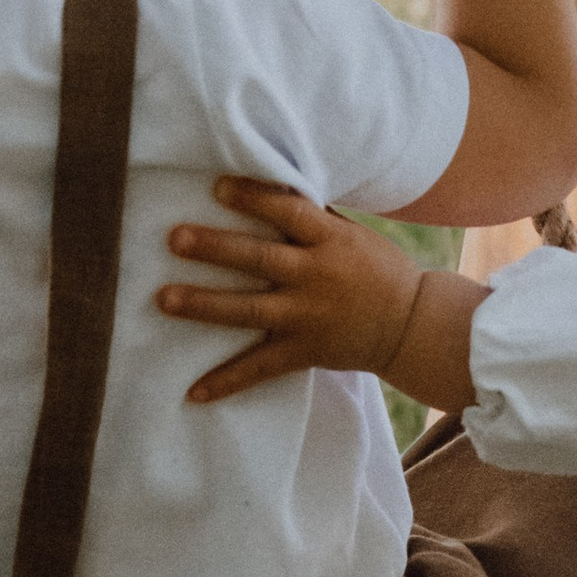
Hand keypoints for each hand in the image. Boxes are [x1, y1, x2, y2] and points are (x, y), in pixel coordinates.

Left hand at [158, 178, 481, 409]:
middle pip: (259, 259)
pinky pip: (260, 369)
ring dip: (204, 304)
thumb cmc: (378, 269)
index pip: (288, 211)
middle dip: (215, 248)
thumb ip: (311, 217)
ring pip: (249, 310)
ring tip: (164, 299)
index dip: (253, 198)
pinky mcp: (303, 352)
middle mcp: (315, 276)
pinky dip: (227, 382)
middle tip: (174, 238)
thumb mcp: (351, 234)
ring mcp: (307, 317)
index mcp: (330, 240)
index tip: (217, 187)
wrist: (412, 326)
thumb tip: (267, 183)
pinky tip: (193, 393)